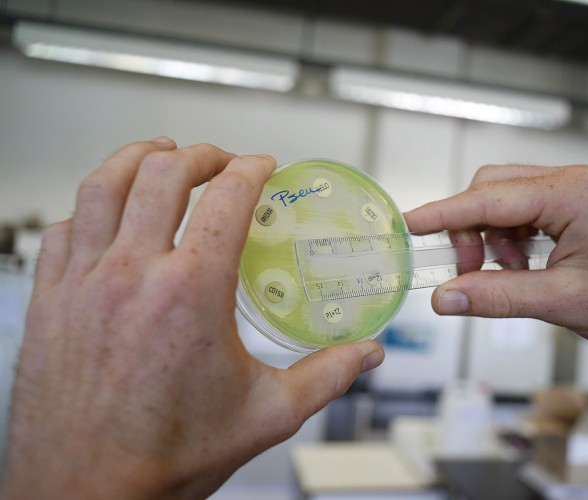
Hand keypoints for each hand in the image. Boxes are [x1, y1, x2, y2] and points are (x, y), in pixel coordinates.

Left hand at [1, 139, 383, 498]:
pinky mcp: (49, 300)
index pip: (226, 198)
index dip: (250, 169)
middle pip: (164, 172)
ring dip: (138, 157)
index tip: (261, 167)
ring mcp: (83, 282)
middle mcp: (131, 275)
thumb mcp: (266, 415)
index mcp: (190, 292)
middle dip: (202, 154)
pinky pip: (64, 226)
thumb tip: (366, 355)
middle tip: (221, 160)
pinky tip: (105, 211)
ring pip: (104, 184)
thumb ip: (327, 376)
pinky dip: (90, 204)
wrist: (87, 493)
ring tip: (161, 155)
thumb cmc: (166, 459)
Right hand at [405, 164, 587, 464]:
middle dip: (469, 232)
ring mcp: (576, 195)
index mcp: (572, 194)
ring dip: (491, 241)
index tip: (411, 224)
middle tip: (466, 274)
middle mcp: (572, 184)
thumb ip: (497, 297)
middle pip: (492, 192)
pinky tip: (521, 271)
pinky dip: (510, 243)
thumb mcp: (564, 302)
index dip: (444, 213)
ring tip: (505, 278)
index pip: (488, 198)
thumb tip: (446, 298)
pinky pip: (524, 216)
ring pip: (505, 204)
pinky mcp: (576, 210)